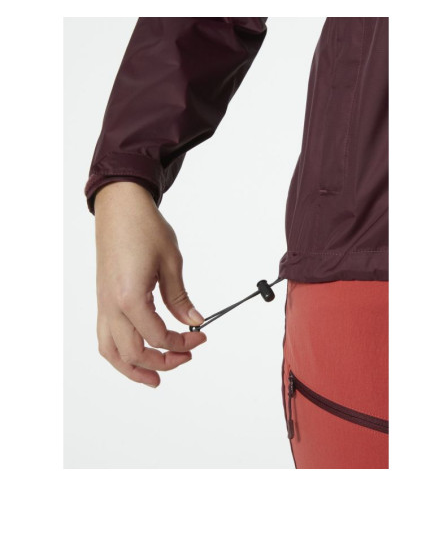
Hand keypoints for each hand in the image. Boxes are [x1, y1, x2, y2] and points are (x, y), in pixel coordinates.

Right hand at [94, 181, 206, 387]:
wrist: (120, 207)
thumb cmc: (145, 229)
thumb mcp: (171, 263)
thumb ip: (180, 299)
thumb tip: (194, 323)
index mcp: (130, 298)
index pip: (157, 337)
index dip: (182, 343)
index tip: (202, 336)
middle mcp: (111, 306)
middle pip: (132, 352)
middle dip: (161, 363)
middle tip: (185, 358)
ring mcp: (103, 303)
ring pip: (110, 350)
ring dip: (131, 368)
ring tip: (153, 378)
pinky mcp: (102, 298)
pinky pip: (105, 335)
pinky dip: (119, 351)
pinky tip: (136, 351)